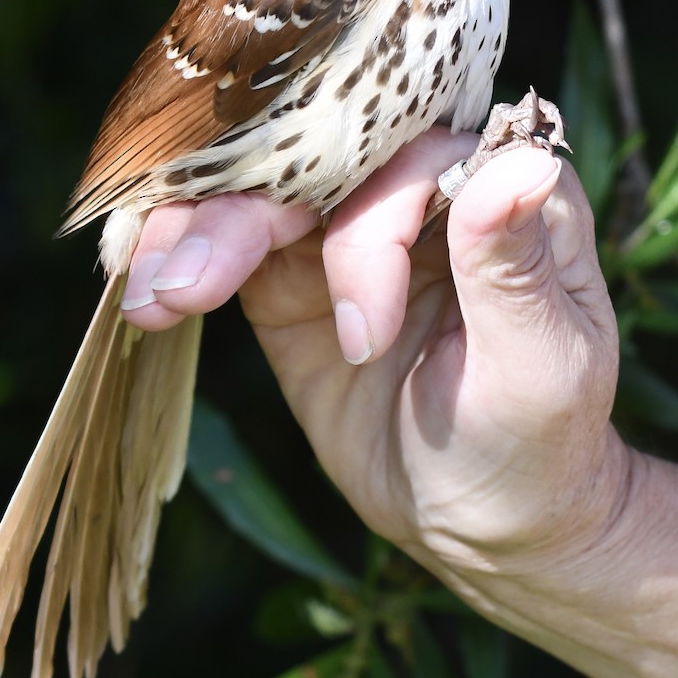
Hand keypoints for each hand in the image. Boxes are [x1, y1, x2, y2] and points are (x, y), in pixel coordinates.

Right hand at [124, 127, 624, 577]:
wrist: (482, 523)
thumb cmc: (537, 443)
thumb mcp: (537, 366)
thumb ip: (513, 265)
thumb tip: (524, 164)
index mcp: (495, 189)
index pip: (413, 154)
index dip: (371, 224)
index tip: (366, 334)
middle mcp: (418, 191)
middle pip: (316, 156)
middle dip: (245, 212)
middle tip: (188, 283)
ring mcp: (348, 229)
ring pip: (258, 193)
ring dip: (194, 231)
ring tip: (153, 295)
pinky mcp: (295, 276)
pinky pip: (226, 246)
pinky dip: (177, 258)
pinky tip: (140, 288)